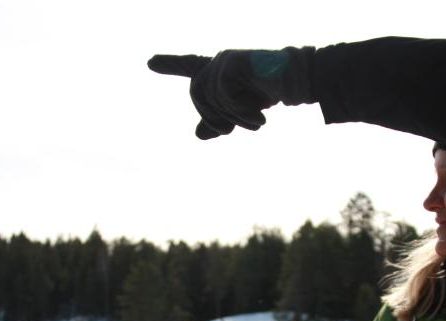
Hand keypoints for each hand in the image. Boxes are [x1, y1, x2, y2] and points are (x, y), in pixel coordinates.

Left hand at [147, 47, 315, 139]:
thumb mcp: (239, 114)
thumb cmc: (268, 96)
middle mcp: (218, 62)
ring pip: (211, 96)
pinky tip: (259, 113)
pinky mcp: (232, 62)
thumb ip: (219, 122)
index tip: (150, 62)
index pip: (189, 66)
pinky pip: (223, 94)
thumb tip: (199, 135)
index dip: (170, 64)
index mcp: (217, 72)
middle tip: (231, 130)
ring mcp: (224, 60)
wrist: (295, 84)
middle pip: (197, 93)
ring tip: (257, 122)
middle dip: (214, 116)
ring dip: (234, 117)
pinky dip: (241, 110)